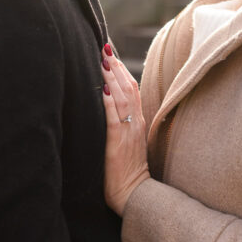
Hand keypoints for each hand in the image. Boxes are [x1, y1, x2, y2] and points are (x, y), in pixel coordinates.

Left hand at [101, 44, 149, 215]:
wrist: (135, 194)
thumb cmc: (128, 172)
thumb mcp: (129, 143)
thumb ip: (123, 125)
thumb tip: (111, 108)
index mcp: (138, 121)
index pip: (132, 88)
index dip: (122, 69)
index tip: (111, 53)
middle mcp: (136, 122)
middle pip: (128, 86)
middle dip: (115, 65)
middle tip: (104, 47)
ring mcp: (128, 131)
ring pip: (122, 96)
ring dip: (112, 76)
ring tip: (102, 58)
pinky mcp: (118, 141)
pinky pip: (114, 116)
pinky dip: (109, 100)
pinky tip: (102, 87)